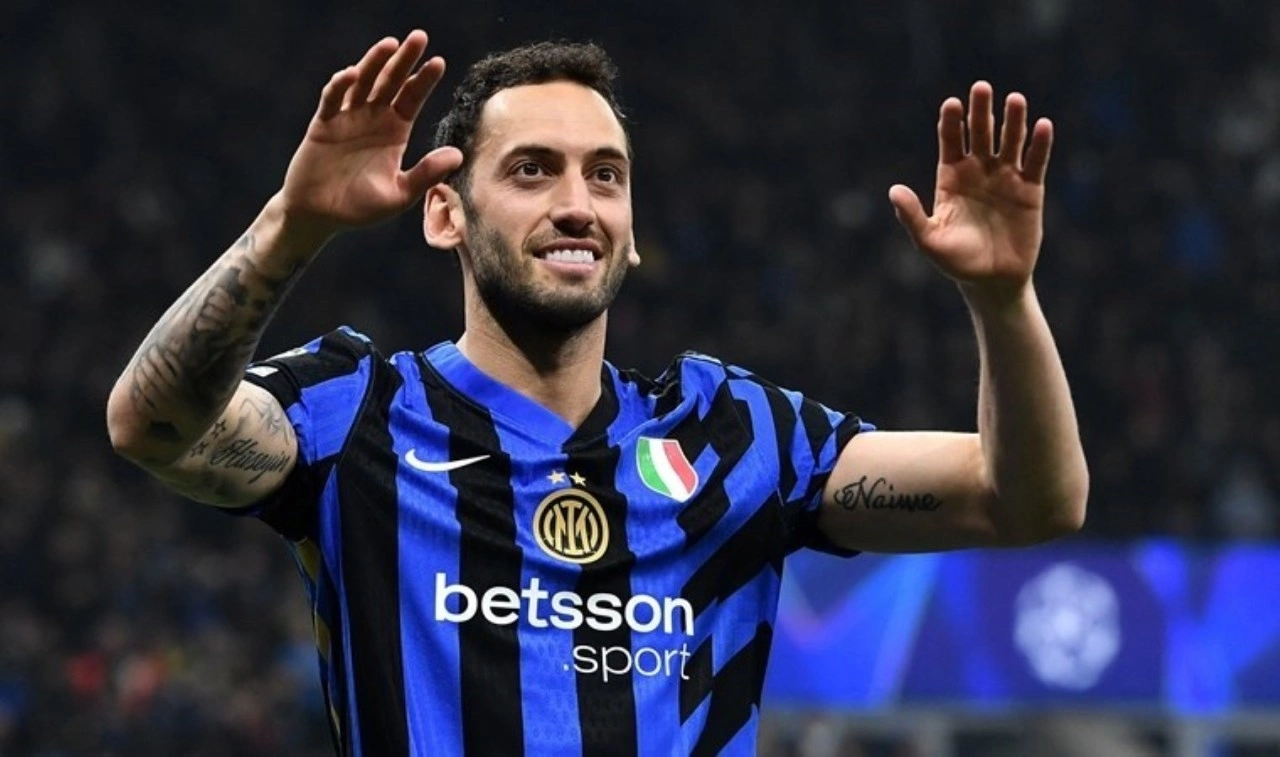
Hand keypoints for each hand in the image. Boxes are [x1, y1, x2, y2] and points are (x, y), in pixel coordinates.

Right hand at [278, 30, 463, 236]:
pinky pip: (332, 100)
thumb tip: (458, 155)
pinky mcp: (323, 124)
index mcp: (394, 132)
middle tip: (419, 37)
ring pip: (362, 83)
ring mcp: (347, 118)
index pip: (412, 99)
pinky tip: (351, 74)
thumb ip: (426, 174)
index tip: (439, 63)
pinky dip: (340, 86)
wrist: (318, 216)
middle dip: (404, 60)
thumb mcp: (399, 194)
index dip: (424, 81)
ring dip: (374, 63)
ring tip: (390, 44)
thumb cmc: (359, 207)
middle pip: (391, 82)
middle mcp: (373, 119)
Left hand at [888, 81, 1052, 297]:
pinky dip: (1039, 145)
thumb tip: (893, 190)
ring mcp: (1005, 178)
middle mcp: (978, 172)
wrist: (992, 282)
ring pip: (1010, 142)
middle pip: (980, 134)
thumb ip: (911, 216)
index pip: (951, 142)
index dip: (952, 123)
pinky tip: (1042, 125)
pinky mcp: (1030, 190)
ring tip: (1014, 99)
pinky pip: (1035, 162)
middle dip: (981, 111)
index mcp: (951, 178)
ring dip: (1013, 121)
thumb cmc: (956, 262)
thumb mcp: (929, 241)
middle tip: (982, 88)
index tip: (952, 104)